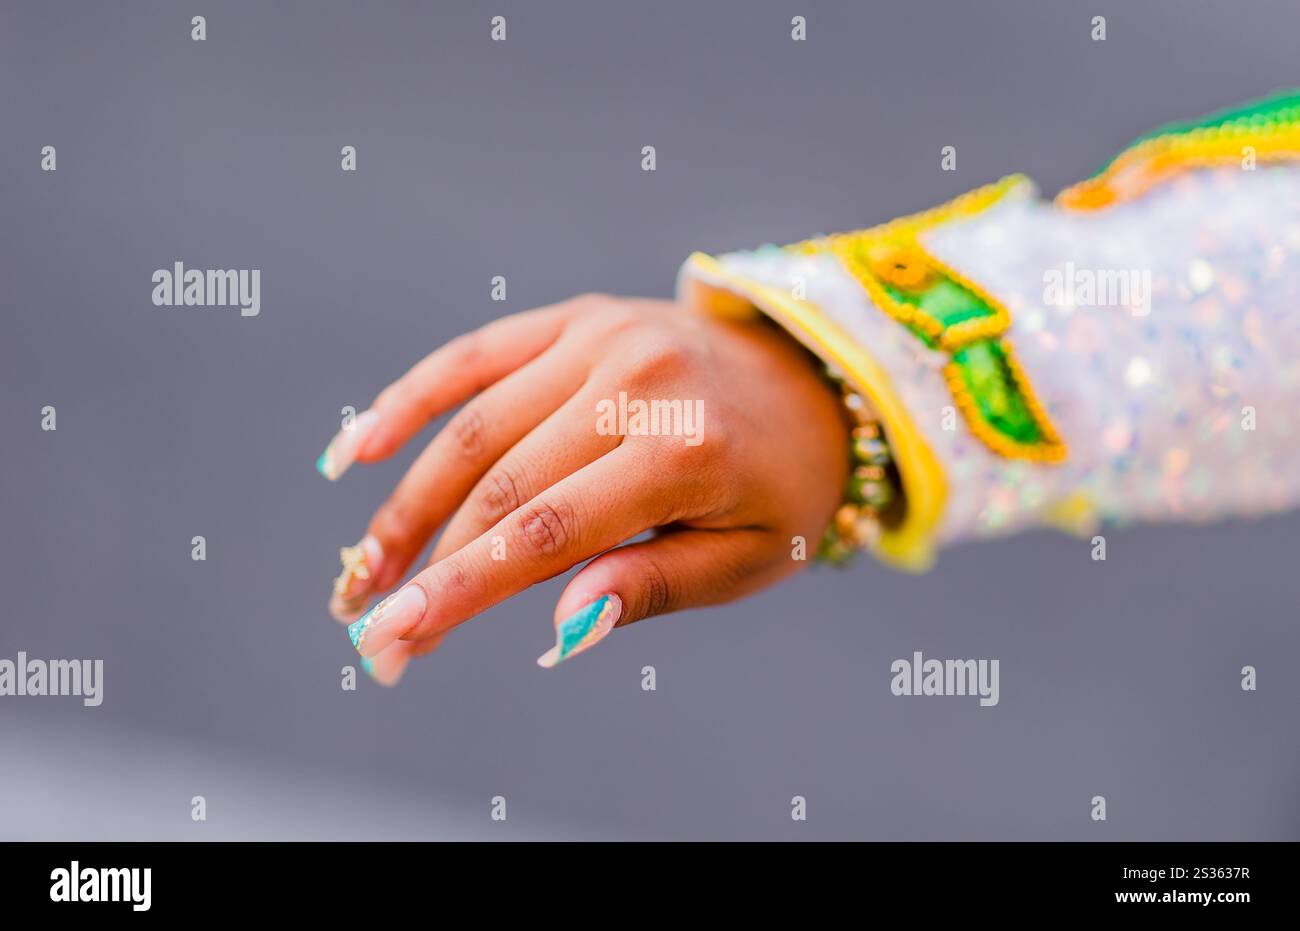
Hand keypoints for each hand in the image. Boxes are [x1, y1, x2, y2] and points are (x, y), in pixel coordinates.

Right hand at [319, 294, 849, 683]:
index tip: (392, 641)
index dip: (461, 590)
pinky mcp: (577, 318)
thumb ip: (651, 589)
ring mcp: (600, 337)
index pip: (546, 532)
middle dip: (425, 562)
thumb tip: (561, 629)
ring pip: (474, 426)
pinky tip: (357, 450)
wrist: (815, 382)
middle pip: (499, 482)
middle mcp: (635, 380)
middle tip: (371, 626)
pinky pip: (476, 355)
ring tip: (363, 568)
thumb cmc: (782, 489)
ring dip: (407, 502)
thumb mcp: (746, 560)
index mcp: (685, 450)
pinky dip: (411, 400)